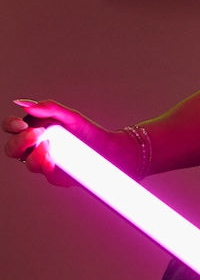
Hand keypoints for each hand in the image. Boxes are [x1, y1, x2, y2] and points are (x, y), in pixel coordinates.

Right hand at [3, 99, 119, 186]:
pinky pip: (46, 174)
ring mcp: (44, 163)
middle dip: (20, 142)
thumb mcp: (69, 116)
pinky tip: (54, 159)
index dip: (11, 126)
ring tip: (49, 145)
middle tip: (36, 134)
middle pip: (13, 149)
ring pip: (28, 164)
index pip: (11, 128)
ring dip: (35, 155)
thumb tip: (24, 103)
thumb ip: (49, 107)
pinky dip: (48, 165)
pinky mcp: (55, 176)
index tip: (22, 124)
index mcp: (33, 130)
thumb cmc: (86, 132)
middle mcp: (34, 148)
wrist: (108, 150)